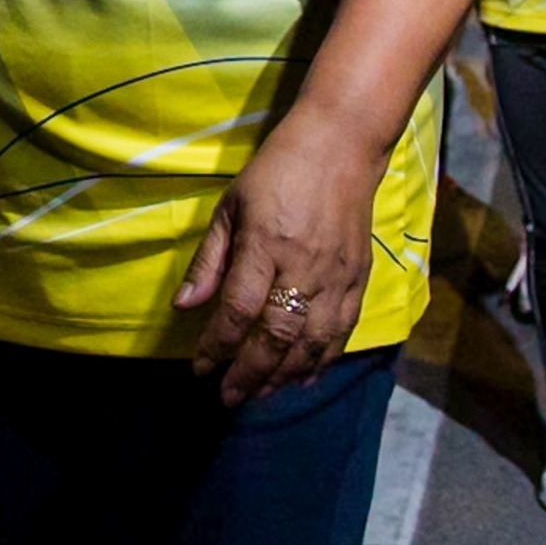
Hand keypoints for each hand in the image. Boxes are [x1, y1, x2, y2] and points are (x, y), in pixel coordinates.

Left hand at [177, 112, 379, 406]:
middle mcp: (304, 266)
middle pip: (276, 336)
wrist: (342, 146)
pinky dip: (322, 360)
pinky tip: (302, 376)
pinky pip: (342, 332)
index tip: (200, 370)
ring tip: (261, 394)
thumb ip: (210, 260)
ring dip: (284, 375)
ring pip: (312, 342)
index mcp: (266, 244)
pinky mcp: (360, 278)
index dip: (217, 347)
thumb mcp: (231, 206)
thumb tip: (185, 306)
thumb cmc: (277, 171)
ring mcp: (337, 276)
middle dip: (250, 373)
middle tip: (229, 398)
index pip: (238, 310)